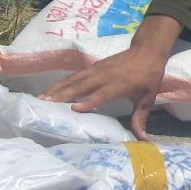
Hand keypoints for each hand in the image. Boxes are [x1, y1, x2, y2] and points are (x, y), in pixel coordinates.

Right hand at [42, 14, 181, 138]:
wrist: (147, 50)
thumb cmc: (148, 76)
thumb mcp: (147, 98)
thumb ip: (141, 118)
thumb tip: (143, 139)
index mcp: (119, 84)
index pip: (101, 94)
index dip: (88, 102)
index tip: (74, 109)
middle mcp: (105, 76)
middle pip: (81, 85)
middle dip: (63, 95)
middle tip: (46, 104)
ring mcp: (97, 69)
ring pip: (74, 79)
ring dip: (58, 88)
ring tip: (43, 97)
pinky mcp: (94, 66)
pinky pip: (76, 74)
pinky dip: (63, 81)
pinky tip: (53, 89)